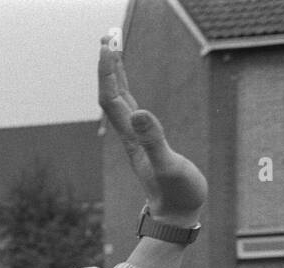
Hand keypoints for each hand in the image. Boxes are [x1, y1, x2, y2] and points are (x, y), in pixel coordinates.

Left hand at [99, 41, 206, 226]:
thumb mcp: (168, 166)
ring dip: (114, 73)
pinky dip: (125, 88)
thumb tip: (139, 113)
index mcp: (132, 137)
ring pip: (119, 99)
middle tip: (107, 35)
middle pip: (111, 93)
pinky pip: (130, 108)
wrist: (176, 217)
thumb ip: (154, 140)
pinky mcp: (146, 141)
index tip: (107, 47)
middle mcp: (129, 134)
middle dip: (108, 64)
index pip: (112, 98)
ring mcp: (136, 137)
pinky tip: (124, 81)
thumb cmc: (176, 194)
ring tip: (112, 48)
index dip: (108, 71)